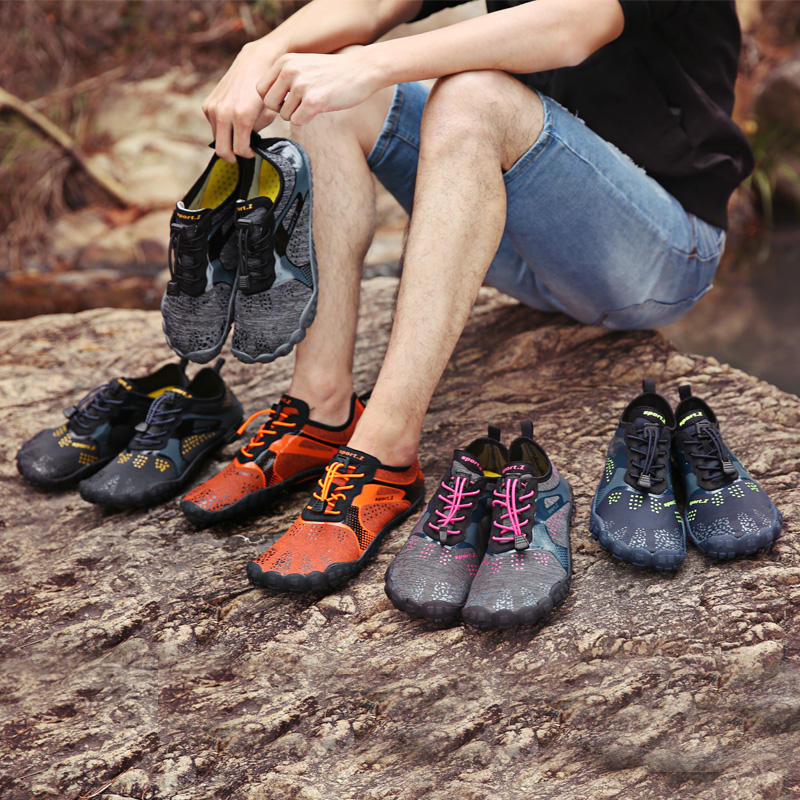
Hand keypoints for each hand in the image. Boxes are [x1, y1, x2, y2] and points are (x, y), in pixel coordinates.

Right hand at [202, 39, 283, 161]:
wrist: (254, 62)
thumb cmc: (264, 90)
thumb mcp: (267, 114)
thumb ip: (256, 133)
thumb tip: (247, 144)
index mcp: (242, 117)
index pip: (240, 150)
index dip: (248, 155)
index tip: (253, 152)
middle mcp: (224, 113)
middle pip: (223, 151)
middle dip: (233, 156)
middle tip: (243, 152)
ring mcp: (213, 109)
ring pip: (217, 139)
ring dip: (228, 140)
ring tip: (241, 133)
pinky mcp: (207, 104)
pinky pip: (214, 126)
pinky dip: (222, 128)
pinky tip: (233, 120)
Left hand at [257, 49, 382, 125]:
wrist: (362, 70)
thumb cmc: (333, 72)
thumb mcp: (303, 65)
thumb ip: (284, 77)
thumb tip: (266, 101)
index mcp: (284, 61)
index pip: (260, 89)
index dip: (271, 99)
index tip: (284, 101)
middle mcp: (289, 71)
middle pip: (269, 104)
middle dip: (281, 110)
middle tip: (298, 106)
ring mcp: (301, 85)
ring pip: (284, 115)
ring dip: (297, 115)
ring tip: (314, 104)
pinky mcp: (313, 101)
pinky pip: (297, 121)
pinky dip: (306, 120)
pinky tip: (319, 109)